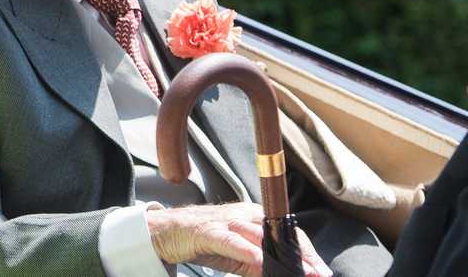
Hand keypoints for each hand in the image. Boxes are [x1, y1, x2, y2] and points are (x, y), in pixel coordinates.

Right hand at [146, 203, 331, 276]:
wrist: (165, 231)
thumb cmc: (202, 240)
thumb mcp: (236, 255)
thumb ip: (257, 264)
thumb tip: (280, 274)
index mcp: (252, 216)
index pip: (287, 232)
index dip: (306, 251)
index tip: (321, 270)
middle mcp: (243, 214)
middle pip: (280, 232)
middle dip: (302, 254)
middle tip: (318, 273)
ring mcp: (226, 220)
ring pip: (261, 236)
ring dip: (283, 255)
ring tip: (300, 271)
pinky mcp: (208, 230)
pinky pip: (232, 241)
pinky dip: (249, 251)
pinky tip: (262, 262)